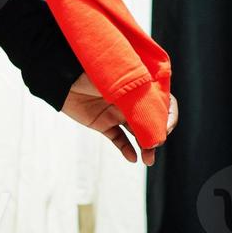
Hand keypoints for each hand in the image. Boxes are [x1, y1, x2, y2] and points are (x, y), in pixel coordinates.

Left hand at [61, 72, 179, 164]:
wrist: (62, 75)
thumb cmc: (93, 72)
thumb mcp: (123, 83)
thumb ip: (141, 101)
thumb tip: (157, 125)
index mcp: (139, 88)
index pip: (164, 104)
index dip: (169, 117)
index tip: (167, 128)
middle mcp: (130, 102)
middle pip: (151, 123)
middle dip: (157, 137)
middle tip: (154, 146)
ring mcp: (116, 113)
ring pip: (137, 134)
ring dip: (146, 147)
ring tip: (148, 159)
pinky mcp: (102, 123)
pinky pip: (118, 139)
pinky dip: (126, 149)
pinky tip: (132, 158)